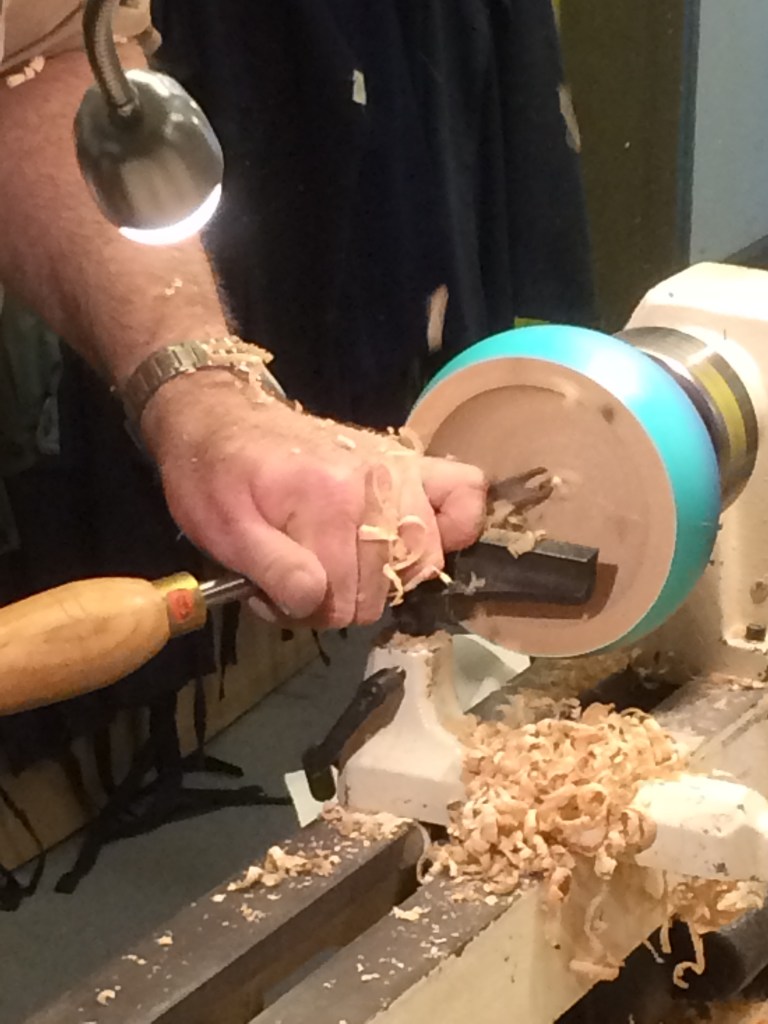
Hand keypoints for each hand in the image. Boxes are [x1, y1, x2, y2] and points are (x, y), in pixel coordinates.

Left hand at [142, 373, 486, 627]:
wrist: (222, 416)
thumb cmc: (215, 476)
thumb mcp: (222, 529)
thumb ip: (270, 568)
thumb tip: (314, 601)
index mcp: (326, 498)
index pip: (340, 597)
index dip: (306, 611)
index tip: (277, 597)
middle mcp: (376, 480)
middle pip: (384, 587)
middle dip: (341, 599)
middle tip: (304, 580)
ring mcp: (399, 468)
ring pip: (426, 558)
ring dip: (386, 575)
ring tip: (345, 564)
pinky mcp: (410, 462)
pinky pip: (465, 491)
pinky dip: (454, 524)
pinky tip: (414, 539)